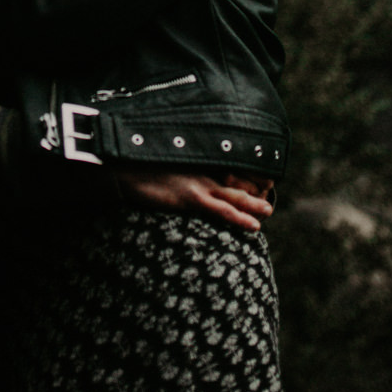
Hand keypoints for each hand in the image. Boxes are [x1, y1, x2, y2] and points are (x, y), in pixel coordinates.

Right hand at [114, 169, 274, 231]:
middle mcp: (201, 172)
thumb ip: (173, 174)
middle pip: (234, 181)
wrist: (123, 170)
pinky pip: (223, 210)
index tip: (256, 182)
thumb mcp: (159, 170)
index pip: (224, 171)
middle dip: (252, 189)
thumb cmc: (137, 171)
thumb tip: (174, 182)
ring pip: (235, 196)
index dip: (241, 177)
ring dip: (254, 205)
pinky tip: (255, 227)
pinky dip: (240, 218)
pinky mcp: (192, 197)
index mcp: (195, 165)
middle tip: (268, 195)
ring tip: (268, 211)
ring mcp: (198, 184)